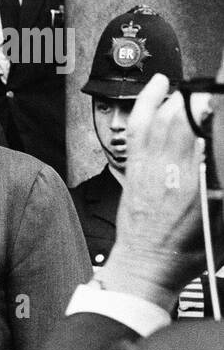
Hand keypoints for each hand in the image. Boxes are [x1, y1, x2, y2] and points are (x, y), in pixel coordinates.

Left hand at [103, 73, 208, 310]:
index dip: (215, 111)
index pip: (210, 134)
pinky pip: (139, 126)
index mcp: (200, 185)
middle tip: (216, 90)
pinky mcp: (134, 166)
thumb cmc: (188, 250)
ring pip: (164, 118)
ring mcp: (150, 167)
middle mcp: (173, 171)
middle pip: (188, 119)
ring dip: (182, 97)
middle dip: (204, 98)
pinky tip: (158, 84)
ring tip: (197, 87)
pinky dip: (147, 101)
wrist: (146, 265)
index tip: (222, 99)